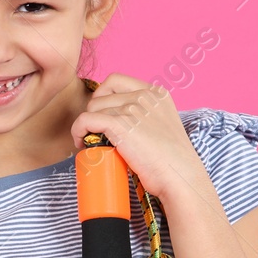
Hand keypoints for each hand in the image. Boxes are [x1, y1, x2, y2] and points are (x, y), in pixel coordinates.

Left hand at [69, 72, 209, 202]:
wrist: (180, 177)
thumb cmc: (171, 161)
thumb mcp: (162, 125)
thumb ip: (145, 114)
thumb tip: (115, 116)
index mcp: (157, 93)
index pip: (115, 80)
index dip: (102, 96)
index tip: (102, 114)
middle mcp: (145, 96)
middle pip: (100, 96)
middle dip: (94, 114)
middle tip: (97, 133)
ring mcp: (133, 108)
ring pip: (91, 109)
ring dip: (86, 125)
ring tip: (92, 142)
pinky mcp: (120, 124)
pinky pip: (85, 120)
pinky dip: (77, 131)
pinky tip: (81, 142)